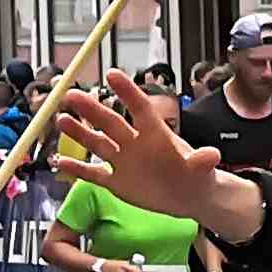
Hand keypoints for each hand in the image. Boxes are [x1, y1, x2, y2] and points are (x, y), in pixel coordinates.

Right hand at [53, 71, 242, 228]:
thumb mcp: (202, 171)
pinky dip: (76, 168)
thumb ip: (201, 162)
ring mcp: (124, 161)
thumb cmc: (198, 177)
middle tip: (72, 94)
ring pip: (97, 143)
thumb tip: (213, 155)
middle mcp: (135, 143)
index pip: (139, 108)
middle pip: (110, 122)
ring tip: (61, 119)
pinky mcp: (116, 182)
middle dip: (91, 109)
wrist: (189, 198)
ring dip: (79, 132)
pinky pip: (93, 173)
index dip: (127, 91)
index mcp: (156, 134)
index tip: (112, 74)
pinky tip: (58, 162)